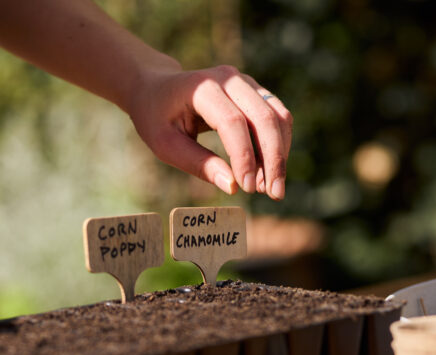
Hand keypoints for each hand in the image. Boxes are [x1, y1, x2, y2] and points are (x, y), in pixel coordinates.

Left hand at [127, 64, 291, 200]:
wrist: (156, 87)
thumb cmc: (156, 118)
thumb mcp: (165, 145)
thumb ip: (198, 164)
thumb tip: (233, 187)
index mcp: (202, 88)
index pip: (232, 122)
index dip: (243, 156)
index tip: (247, 188)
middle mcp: (229, 79)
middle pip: (264, 117)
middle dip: (273, 159)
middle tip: (274, 194)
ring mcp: (245, 82)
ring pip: (278, 116)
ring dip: (279, 154)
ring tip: (270, 189)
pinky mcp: (254, 91)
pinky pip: (277, 116)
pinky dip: (278, 145)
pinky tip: (268, 173)